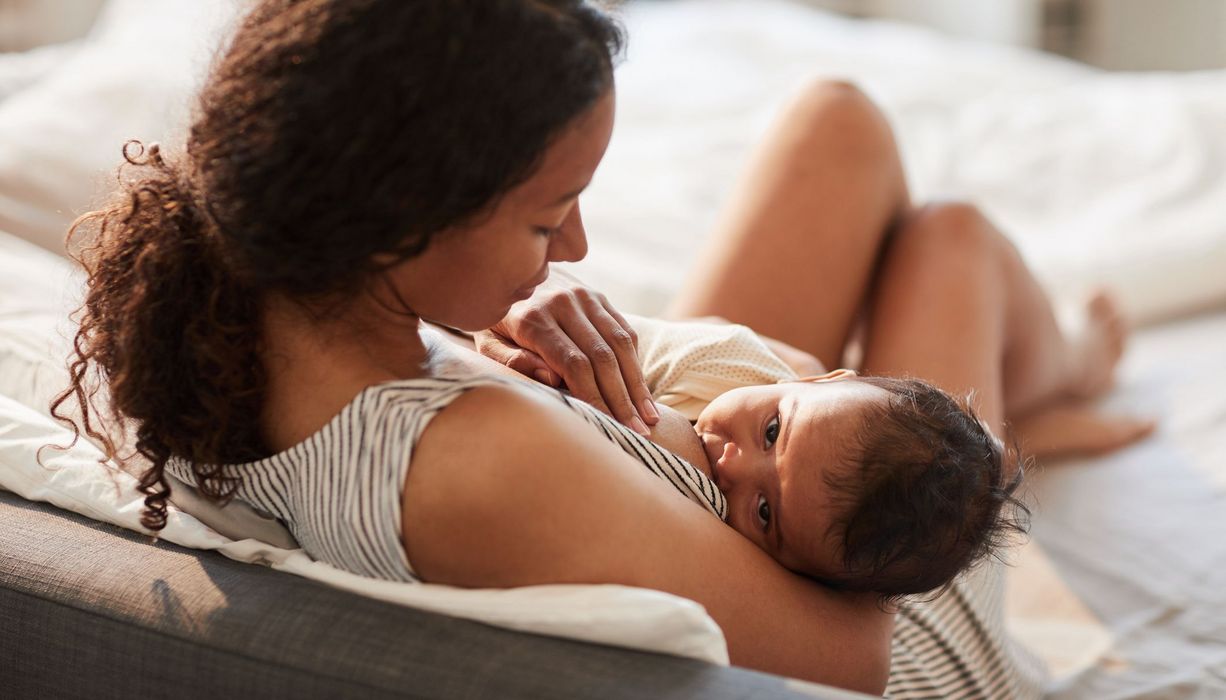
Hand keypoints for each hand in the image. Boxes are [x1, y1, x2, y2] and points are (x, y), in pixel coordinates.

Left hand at [474, 268, 659, 434]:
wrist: (507, 272)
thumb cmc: (495, 322)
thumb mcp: (486, 342)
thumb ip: (510, 361)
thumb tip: (551, 378)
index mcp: (533, 318)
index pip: (575, 364)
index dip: (595, 397)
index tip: (609, 425)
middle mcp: (563, 302)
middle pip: (603, 357)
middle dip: (622, 398)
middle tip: (638, 431)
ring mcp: (585, 297)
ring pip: (620, 344)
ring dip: (637, 384)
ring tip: (649, 417)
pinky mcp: (599, 297)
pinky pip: (624, 331)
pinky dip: (635, 363)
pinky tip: (642, 392)